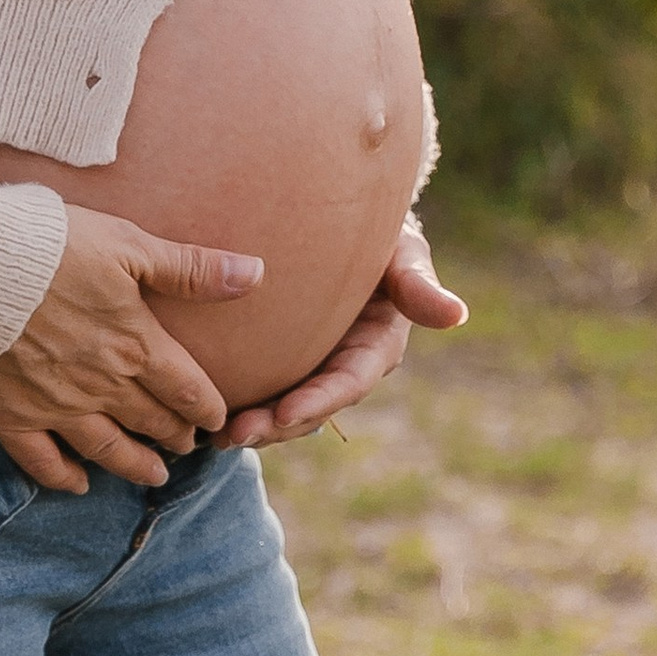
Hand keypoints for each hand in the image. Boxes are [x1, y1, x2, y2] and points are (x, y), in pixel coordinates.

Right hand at [0, 205, 260, 493]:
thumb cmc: (49, 245)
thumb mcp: (129, 245)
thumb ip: (192, 269)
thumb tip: (256, 274)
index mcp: (135, 345)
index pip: (186, 389)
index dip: (206, 408)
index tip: (216, 420)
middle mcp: (101, 386)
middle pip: (150, 421)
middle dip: (174, 436)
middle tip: (186, 447)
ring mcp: (54, 407)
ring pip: (106, 449)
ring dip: (134, 464)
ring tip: (152, 476)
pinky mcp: (8, 417)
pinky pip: (42, 461)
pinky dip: (64, 477)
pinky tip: (78, 483)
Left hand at [221, 217, 466, 449]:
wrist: (343, 220)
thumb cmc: (381, 234)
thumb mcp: (403, 253)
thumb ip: (418, 282)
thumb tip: (457, 314)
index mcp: (376, 347)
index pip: (347, 382)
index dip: (317, 402)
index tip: (283, 414)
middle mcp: (344, 367)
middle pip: (309, 407)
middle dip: (273, 426)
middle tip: (231, 434)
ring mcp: (312, 368)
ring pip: (281, 407)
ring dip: (250, 425)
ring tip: (212, 435)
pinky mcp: (283, 361)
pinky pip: (261, 388)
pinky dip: (236, 402)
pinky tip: (199, 409)